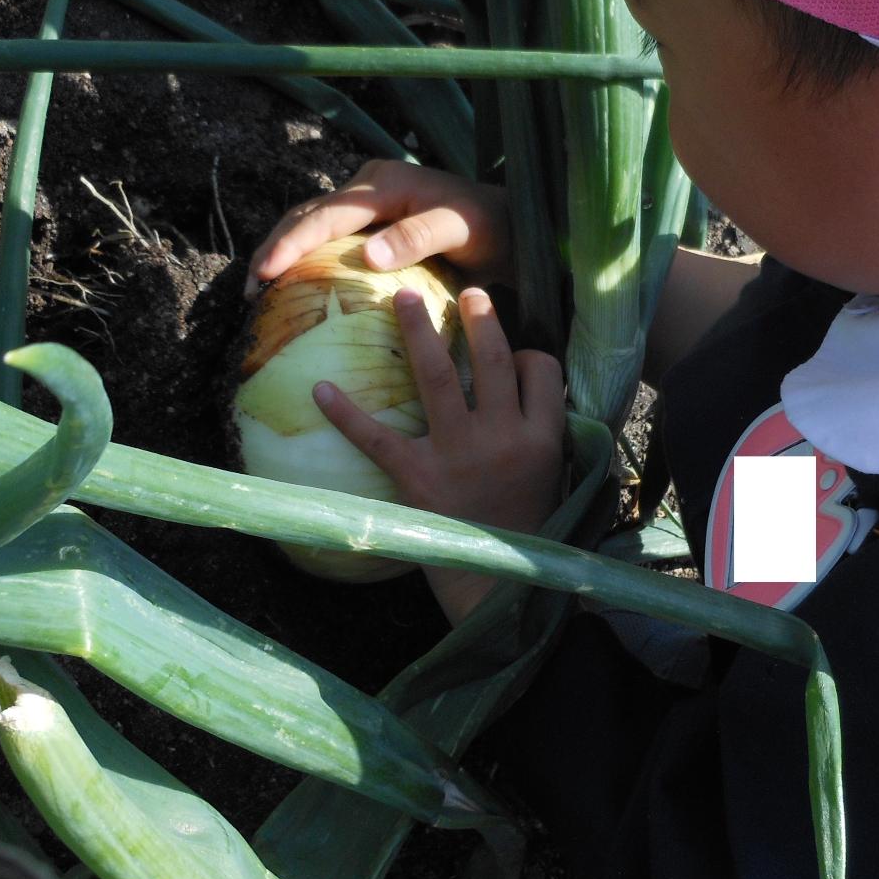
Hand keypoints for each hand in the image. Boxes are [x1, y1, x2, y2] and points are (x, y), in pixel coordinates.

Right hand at [247, 160, 512, 293]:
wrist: (512, 225)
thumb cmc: (492, 227)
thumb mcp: (461, 229)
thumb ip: (419, 236)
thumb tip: (368, 255)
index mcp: (383, 183)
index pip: (324, 215)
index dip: (290, 243)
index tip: (264, 273)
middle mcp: (369, 187)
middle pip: (306, 216)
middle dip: (273, 250)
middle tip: (249, 293)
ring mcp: (369, 204)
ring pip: (312, 228)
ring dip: (284, 256)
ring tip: (259, 295)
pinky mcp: (373, 224)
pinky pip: (331, 242)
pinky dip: (307, 263)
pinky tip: (295, 293)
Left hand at [312, 285, 565, 621]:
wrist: (499, 588)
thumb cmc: (529, 530)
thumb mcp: (557, 478)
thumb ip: (546, 433)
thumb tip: (533, 387)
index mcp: (543, 439)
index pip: (541, 369)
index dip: (529, 352)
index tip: (516, 352)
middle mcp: (503, 438)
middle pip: (494, 358)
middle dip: (480, 317)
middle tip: (467, 290)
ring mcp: (458, 455)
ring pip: (439, 376)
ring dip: (420, 332)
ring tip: (404, 299)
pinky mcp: (418, 478)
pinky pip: (377, 438)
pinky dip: (346, 413)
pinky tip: (321, 389)